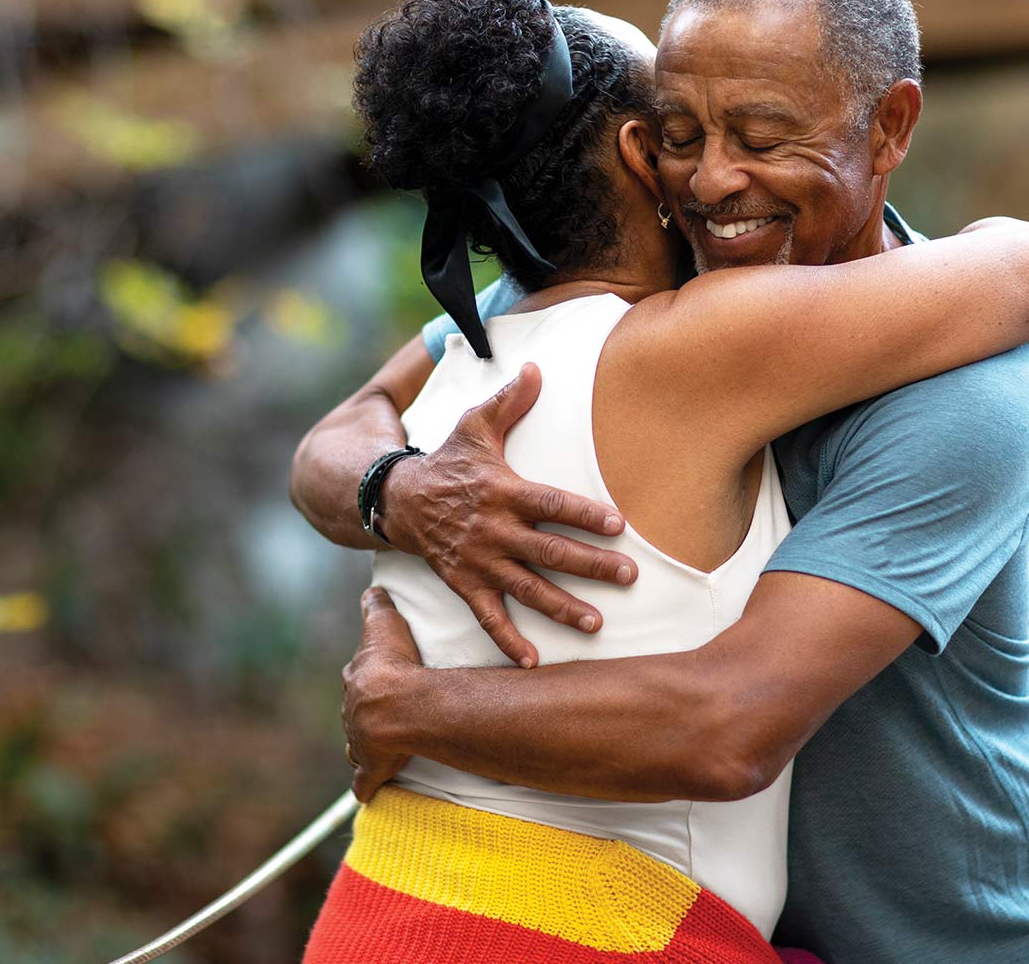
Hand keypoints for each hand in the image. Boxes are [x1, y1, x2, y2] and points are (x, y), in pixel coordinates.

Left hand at [342, 588, 419, 800]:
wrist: (398, 704)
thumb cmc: (394, 663)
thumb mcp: (384, 625)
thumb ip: (376, 607)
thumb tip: (372, 588)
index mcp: (357, 680)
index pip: (356, 678)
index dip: (365, 679)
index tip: (374, 680)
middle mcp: (354, 712)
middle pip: (355, 712)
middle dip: (364, 713)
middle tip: (381, 713)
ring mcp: (361, 741)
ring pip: (357, 744)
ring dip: (363, 746)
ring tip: (376, 746)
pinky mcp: (372, 767)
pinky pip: (364, 780)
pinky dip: (365, 785)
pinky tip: (367, 791)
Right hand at [378, 362, 637, 667]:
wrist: (400, 500)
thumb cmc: (449, 461)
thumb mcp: (475, 426)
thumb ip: (509, 401)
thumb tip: (535, 366)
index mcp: (504, 491)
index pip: (552, 504)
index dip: (585, 515)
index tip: (619, 526)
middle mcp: (494, 530)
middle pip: (549, 552)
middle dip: (591, 566)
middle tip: (628, 577)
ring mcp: (480, 562)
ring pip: (527, 590)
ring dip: (562, 608)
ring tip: (596, 623)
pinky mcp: (465, 584)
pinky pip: (487, 618)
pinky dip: (508, 642)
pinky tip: (533, 663)